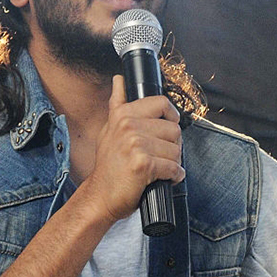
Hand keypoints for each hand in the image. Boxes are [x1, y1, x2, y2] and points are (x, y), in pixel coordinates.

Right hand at [83, 75, 183, 222]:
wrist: (100, 197)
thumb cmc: (108, 166)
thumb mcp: (109, 129)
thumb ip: (117, 103)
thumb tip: (118, 79)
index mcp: (123, 114)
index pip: (162, 103)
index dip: (171, 116)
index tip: (168, 127)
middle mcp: (128, 126)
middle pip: (174, 130)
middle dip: (172, 146)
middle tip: (159, 156)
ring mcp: (135, 144)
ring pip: (176, 150)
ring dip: (173, 163)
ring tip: (158, 168)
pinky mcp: (143, 164)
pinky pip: (173, 168)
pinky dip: (174, 176)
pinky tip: (163, 179)